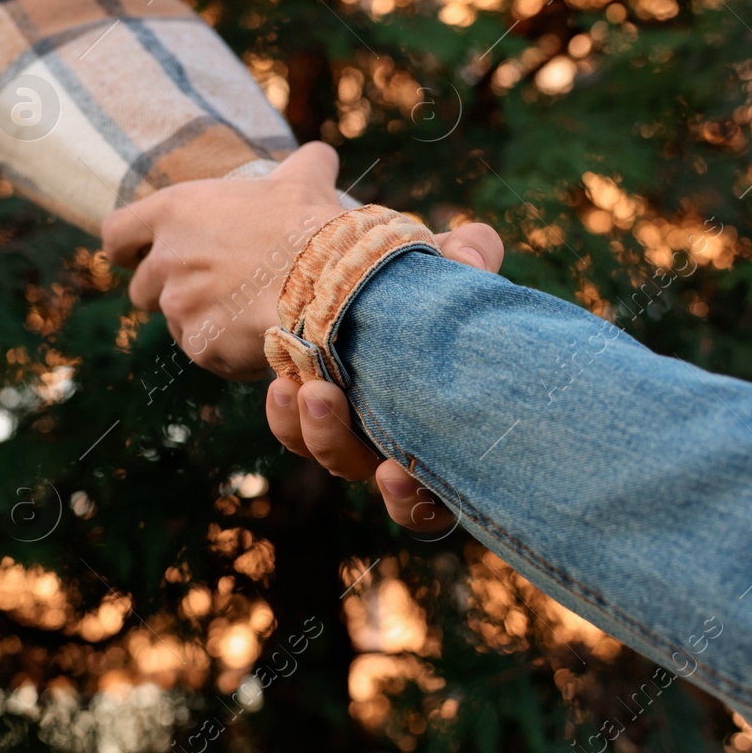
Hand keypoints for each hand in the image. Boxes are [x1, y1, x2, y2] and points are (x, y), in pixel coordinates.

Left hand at [101, 142, 348, 378]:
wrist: (327, 280)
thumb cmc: (309, 224)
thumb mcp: (303, 178)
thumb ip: (301, 163)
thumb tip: (321, 155)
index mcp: (175, 212)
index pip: (116, 233)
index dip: (124, 249)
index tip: (132, 257)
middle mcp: (167, 260)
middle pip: (142, 288)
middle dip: (170, 293)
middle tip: (213, 291)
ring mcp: (179, 307)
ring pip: (177, 324)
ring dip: (203, 323)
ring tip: (248, 315)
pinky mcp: (200, 345)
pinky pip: (207, 353)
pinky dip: (229, 352)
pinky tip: (263, 339)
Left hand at [263, 221, 503, 532]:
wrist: (361, 271)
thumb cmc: (425, 277)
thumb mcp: (450, 259)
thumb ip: (470, 252)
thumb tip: (464, 257)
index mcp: (451, 425)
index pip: (442, 495)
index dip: (420, 501)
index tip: (397, 472)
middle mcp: (406, 442)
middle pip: (389, 491)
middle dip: (358, 460)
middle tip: (341, 418)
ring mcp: (359, 431)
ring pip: (336, 459)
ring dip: (320, 432)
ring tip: (312, 387)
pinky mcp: (311, 413)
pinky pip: (294, 432)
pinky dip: (285, 416)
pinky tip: (281, 382)